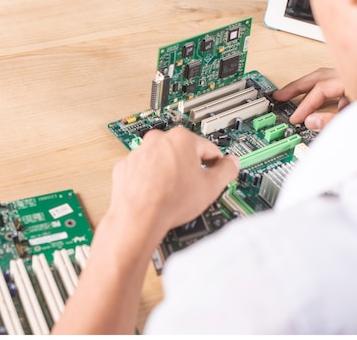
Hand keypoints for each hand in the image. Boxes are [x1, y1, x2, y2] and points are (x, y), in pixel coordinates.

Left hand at [106, 127, 238, 239]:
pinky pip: (144, 171)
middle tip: (193, 188)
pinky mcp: (125, 167)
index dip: (215, 165)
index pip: (208, 149)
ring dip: (169, 173)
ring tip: (173, 195)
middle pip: (183, 153)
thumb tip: (231, 164)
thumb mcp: (211, 187)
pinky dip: (150, 180)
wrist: (138, 218)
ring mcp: (139, 153)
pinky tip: (156, 195)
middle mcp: (157, 140)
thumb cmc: (170, 202)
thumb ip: (226, 171)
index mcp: (181, 139)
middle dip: (190, 169)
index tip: (215, 173)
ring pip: (162, 161)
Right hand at [273, 68, 349, 130]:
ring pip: (328, 77)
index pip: (320, 89)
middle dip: (297, 87)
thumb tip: (311, 121)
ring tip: (295, 94)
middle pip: (319, 76)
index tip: (295, 118)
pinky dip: (325, 91)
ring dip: (309, 87)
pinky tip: (322, 102)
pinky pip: (339, 83)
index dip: (305, 105)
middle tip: (280, 95)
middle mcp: (355, 75)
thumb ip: (332, 122)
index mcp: (354, 80)